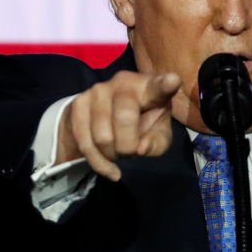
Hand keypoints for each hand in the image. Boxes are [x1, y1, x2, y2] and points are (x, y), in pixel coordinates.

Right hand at [56, 71, 181, 180]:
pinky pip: (85, 143)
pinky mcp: (78, 103)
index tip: (173, 81)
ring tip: (118, 151)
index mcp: (150, 87)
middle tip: (131, 151)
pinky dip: (99, 164)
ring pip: (102, 136)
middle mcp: (123, 82)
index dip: (166, 84)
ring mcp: (98, 90)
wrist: (108, 116)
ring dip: (112, 155)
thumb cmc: (144, 123)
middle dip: (128, 146)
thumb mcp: (158, 135)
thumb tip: (140, 148)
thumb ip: (157, 143)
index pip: (159, 86)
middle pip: (124, 119)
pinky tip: (110, 169)